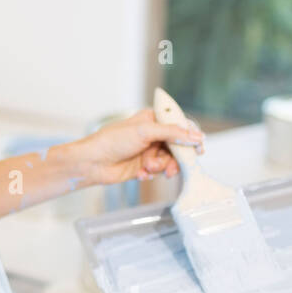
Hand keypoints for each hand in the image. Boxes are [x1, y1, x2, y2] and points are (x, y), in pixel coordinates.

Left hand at [71, 107, 202, 185]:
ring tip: (147, 167)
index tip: (198, 149)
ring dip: (160, 167)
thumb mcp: (145, 132)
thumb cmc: (112, 141)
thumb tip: (196, 136)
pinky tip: (139, 173)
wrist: (92, 162)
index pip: (180, 125)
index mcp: (153, 119)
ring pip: (169, 161)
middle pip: (178, 146)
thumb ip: (173, 133)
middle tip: (171, 169)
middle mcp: (153, 134)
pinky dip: (150, 173)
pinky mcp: (144, 166)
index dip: (191, 137)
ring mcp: (149, 150)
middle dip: (174, 159)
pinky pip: (158, 171)